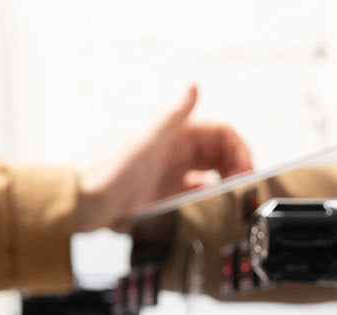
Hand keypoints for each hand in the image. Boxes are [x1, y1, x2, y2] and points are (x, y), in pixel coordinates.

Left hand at [74, 85, 252, 232]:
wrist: (90, 204)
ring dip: (227, 183)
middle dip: (238, 167)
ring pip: (214, 174)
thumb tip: (193, 85)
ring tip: (232, 198)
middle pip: (222, 154)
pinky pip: (199, 195)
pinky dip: (211, 199)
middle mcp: (178, 151)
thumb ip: (174, 113)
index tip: (246, 168)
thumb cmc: (113, 172)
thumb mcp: (149, 140)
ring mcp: (174, 174)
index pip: (222, 133)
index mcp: (177, 133)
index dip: (239, 148)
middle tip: (243, 187)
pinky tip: (211, 208)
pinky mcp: (169, 195)